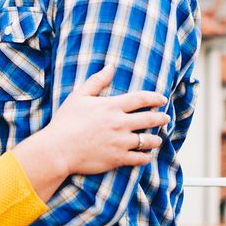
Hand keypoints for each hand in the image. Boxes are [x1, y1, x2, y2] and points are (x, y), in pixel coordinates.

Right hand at [45, 66, 169, 174]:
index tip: (163, 99)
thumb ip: (97, 81)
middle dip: (161, 118)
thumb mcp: (79, 96)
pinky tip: (147, 155)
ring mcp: (121, 142)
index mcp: (112, 106)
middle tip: (166, 118)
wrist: (59, 149)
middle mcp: (120, 124)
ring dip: (156, 139)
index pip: (141, 99)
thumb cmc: (66, 121)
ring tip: (158, 138)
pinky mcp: (118, 159)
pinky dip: (146, 156)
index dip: (155, 98)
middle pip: (149, 119)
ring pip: (148, 140)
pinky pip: (140, 158)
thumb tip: (111, 67)